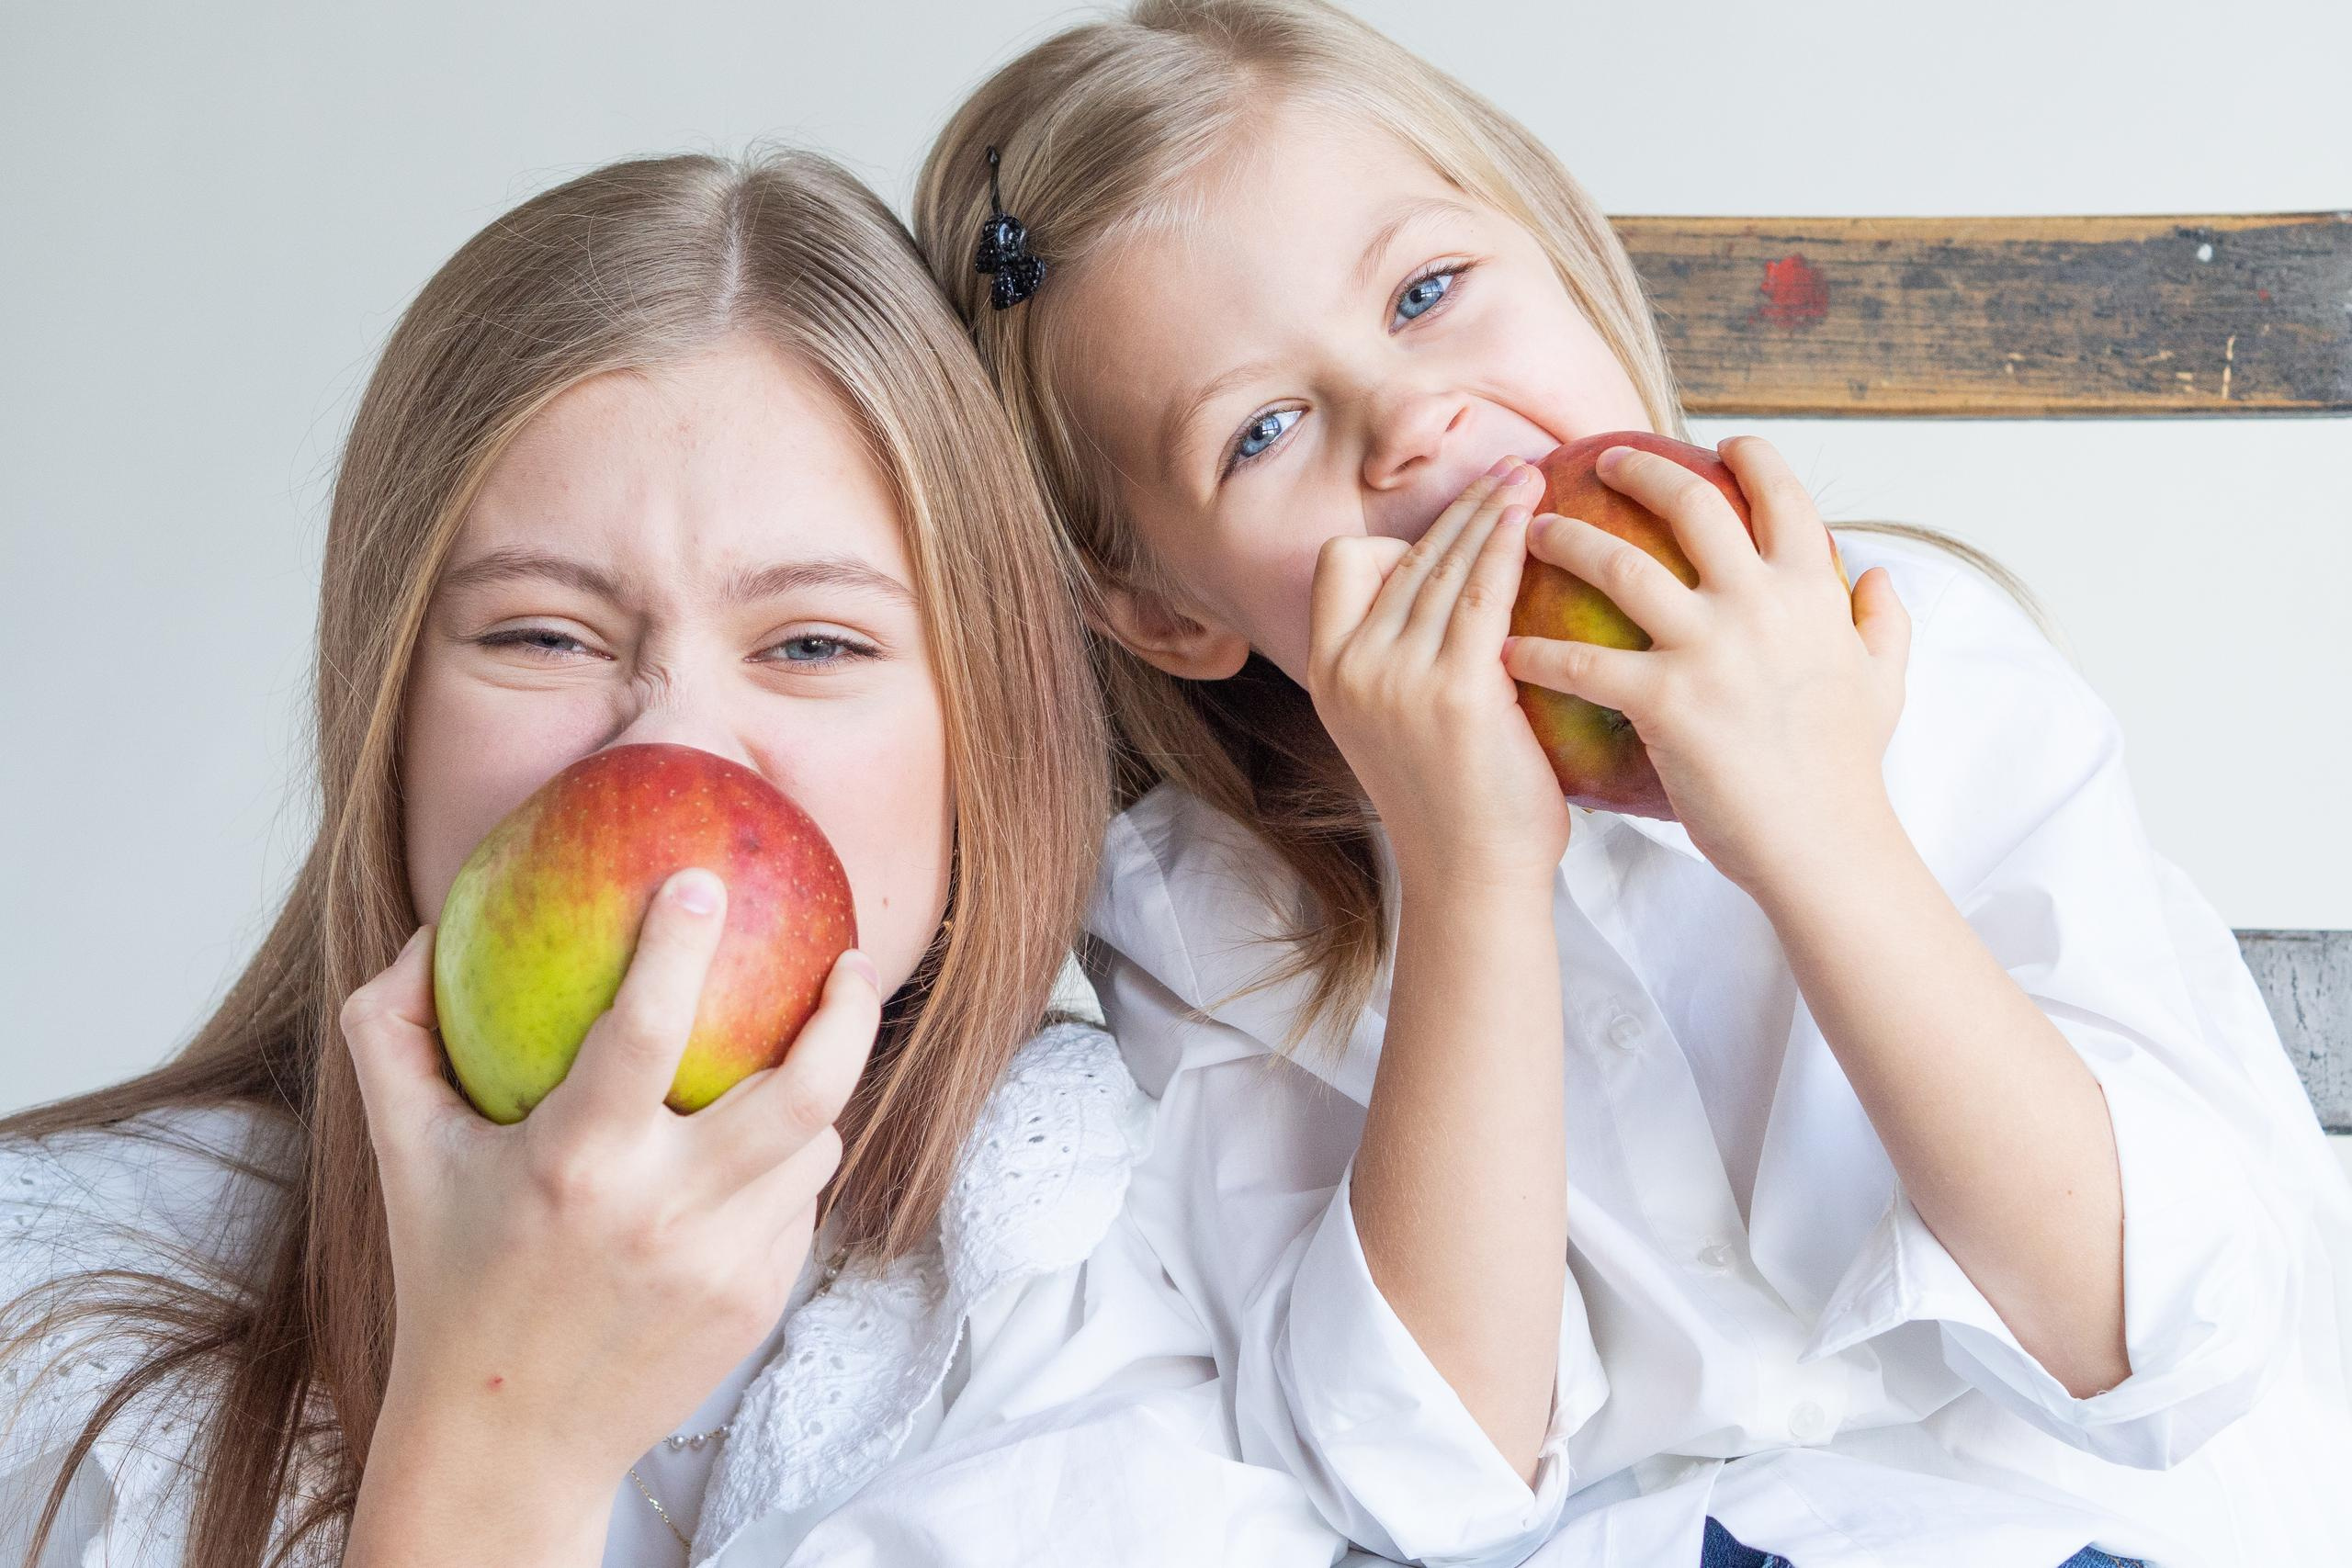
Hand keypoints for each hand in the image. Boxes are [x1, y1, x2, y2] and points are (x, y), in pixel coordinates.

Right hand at [340, 867, 880, 1485]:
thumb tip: (424, 928)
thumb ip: (392, 1032)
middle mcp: (664, 1214)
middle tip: (849, 957)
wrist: (507, 1438)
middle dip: (845, 1011)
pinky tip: (761, 1146)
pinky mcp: (759, 1301)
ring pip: (815, 1143)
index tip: (703, 881)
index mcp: (576, 1165)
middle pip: (803, 1091)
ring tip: (798, 1046)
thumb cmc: (449, 1276)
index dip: (679, 945)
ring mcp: (724, 1264)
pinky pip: (799, 1202)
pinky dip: (785, 1163)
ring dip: (813, 1089)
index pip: (647, 1029)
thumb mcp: (402, 1154)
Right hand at [1308, 456, 1570, 893]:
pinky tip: (1537, 516)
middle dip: (1461, 505)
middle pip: (1403, 553)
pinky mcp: (1452, 690)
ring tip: (1530, 479)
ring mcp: (1396, 677)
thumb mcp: (1395, 723)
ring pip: (1444, 561)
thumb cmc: (1455, 806)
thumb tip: (1456, 593)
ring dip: (1491, 509)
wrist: (1471, 879)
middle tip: (1511, 471)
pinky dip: (1509, 542)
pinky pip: (1482, 591)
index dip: (1399, 537)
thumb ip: (1405, 657)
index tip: (1454, 525)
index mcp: (1328, 673)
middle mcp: (1350, 667)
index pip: (1343, 563)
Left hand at [1501, 435, 1909, 892]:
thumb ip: (1882, 621)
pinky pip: (1582, 665)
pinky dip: (1536, 654)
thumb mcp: (1883, 683)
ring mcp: (1710, 649)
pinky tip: (1504, 650)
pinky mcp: (1664, 701)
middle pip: (1689, 502)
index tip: (1716, 442)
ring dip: (1565, 540)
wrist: (1825, 846)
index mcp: (1811, 591)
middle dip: (1638, 467)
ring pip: (1620, 565)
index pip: (1782, 493)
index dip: (1749, 455)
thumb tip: (1877, 575)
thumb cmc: (1847, 771)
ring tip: (1531, 534)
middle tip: (1598, 459)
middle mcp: (1760, 603)